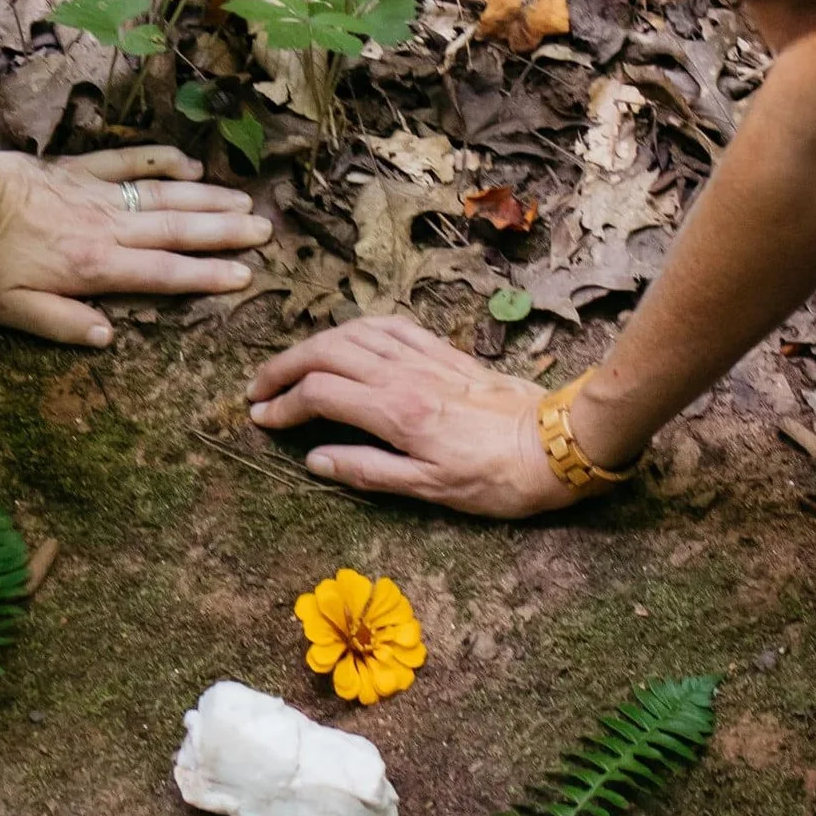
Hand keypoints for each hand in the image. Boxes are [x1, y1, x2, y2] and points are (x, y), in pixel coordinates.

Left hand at [0, 147, 272, 346]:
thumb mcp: (11, 311)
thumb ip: (63, 325)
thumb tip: (108, 338)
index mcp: (94, 268)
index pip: (163, 274)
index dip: (206, 275)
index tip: (244, 275)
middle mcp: (105, 229)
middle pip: (176, 229)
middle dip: (224, 232)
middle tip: (265, 231)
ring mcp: (95, 195)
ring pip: (163, 195)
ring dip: (206, 199)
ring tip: (244, 202)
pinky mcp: (77, 169)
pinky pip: (128, 162)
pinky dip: (161, 161)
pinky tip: (189, 165)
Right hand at [246, 315, 570, 515]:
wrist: (556, 446)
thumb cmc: (496, 479)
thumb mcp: (429, 490)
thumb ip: (368, 471)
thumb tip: (316, 459)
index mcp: (397, 412)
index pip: (319, 395)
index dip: (282, 405)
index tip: (260, 419)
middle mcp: (405, 375)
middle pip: (326, 352)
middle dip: (284, 367)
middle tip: (259, 388)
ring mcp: (425, 359)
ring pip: (354, 332)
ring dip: (315, 343)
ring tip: (293, 364)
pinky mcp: (445, 353)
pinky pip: (391, 326)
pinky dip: (358, 328)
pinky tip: (348, 339)